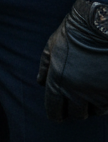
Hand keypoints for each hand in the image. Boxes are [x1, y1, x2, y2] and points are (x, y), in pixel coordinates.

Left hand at [38, 0, 107, 120]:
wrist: (98, 26)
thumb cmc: (72, 34)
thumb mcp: (51, 46)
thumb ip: (45, 66)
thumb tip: (40, 82)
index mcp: (58, 82)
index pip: (55, 110)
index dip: (56, 114)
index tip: (58, 114)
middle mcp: (78, 92)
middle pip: (77, 114)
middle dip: (75, 109)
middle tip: (76, 101)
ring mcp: (98, 93)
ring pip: (95, 112)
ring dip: (92, 106)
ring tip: (90, 92)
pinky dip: (105, 101)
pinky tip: (101, 90)